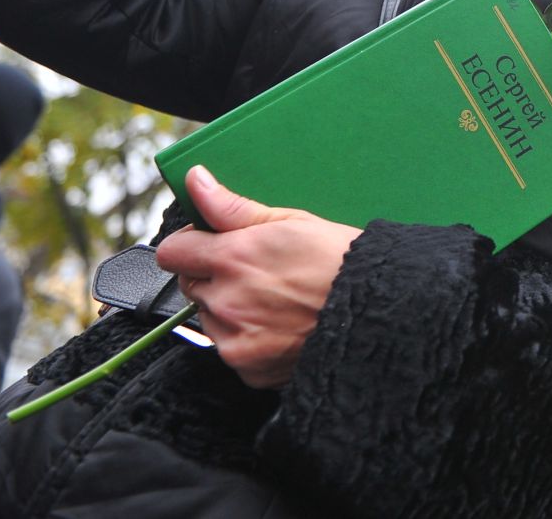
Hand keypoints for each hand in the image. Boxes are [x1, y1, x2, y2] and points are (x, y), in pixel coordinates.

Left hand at [155, 165, 361, 388]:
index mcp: (232, 258)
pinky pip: (231, 348)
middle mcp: (226, 301)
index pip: (173, 252)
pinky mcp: (247, 368)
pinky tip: (281, 325)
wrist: (377, 313)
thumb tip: (197, 182)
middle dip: (216, 277)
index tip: (213, 245)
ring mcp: (235, 339)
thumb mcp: (292, 222)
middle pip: (192, 285)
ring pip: (211, 318)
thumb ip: (233, 207)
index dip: (192, 245)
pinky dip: (249, 339)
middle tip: (259, 272)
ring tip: (277, 301)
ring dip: (231, 309)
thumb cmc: (342, 262)